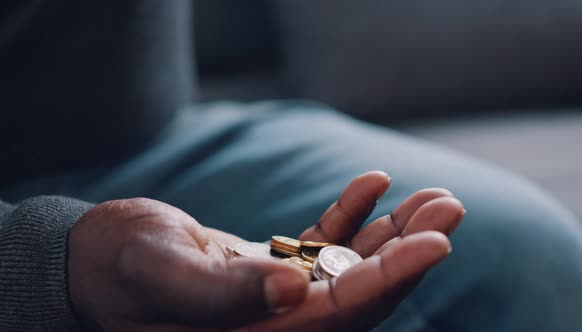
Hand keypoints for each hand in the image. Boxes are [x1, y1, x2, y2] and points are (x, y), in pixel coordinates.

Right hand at [68, 171, 464, 330]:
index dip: (394, 279)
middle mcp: (278, 327)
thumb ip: (224, 292)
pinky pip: (322, 245)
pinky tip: (373, 185)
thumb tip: (295, 288)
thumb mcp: (162, 274)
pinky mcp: (271, 272)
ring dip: (393, 232)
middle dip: (410, 251)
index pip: (343, 314)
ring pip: (351, 268)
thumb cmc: (117, 267)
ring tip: (433, 197)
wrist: (97, 260)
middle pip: (362, 292)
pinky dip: (349, 217)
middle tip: (450, 207)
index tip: (438, 241)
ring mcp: (277, 299)